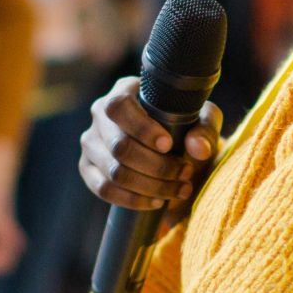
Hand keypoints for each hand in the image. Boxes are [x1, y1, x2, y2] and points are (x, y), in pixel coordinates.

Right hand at [79, 77, 221, 214]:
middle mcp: (100, 113)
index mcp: (124, 91)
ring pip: (114, 171)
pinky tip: (155, 201)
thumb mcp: (203, 121)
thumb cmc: (186, 126)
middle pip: (119, 146)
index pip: (119, 107)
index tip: (168, 145)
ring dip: (150, 186)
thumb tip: (198, 148)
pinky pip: (104, 189)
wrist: (173, 149)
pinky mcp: (88, 167)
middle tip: (184, 173)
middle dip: (156, 166)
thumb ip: (204, 130)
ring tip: (177, 190)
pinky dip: (133, 199)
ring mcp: (91, 141)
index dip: (141, 128)